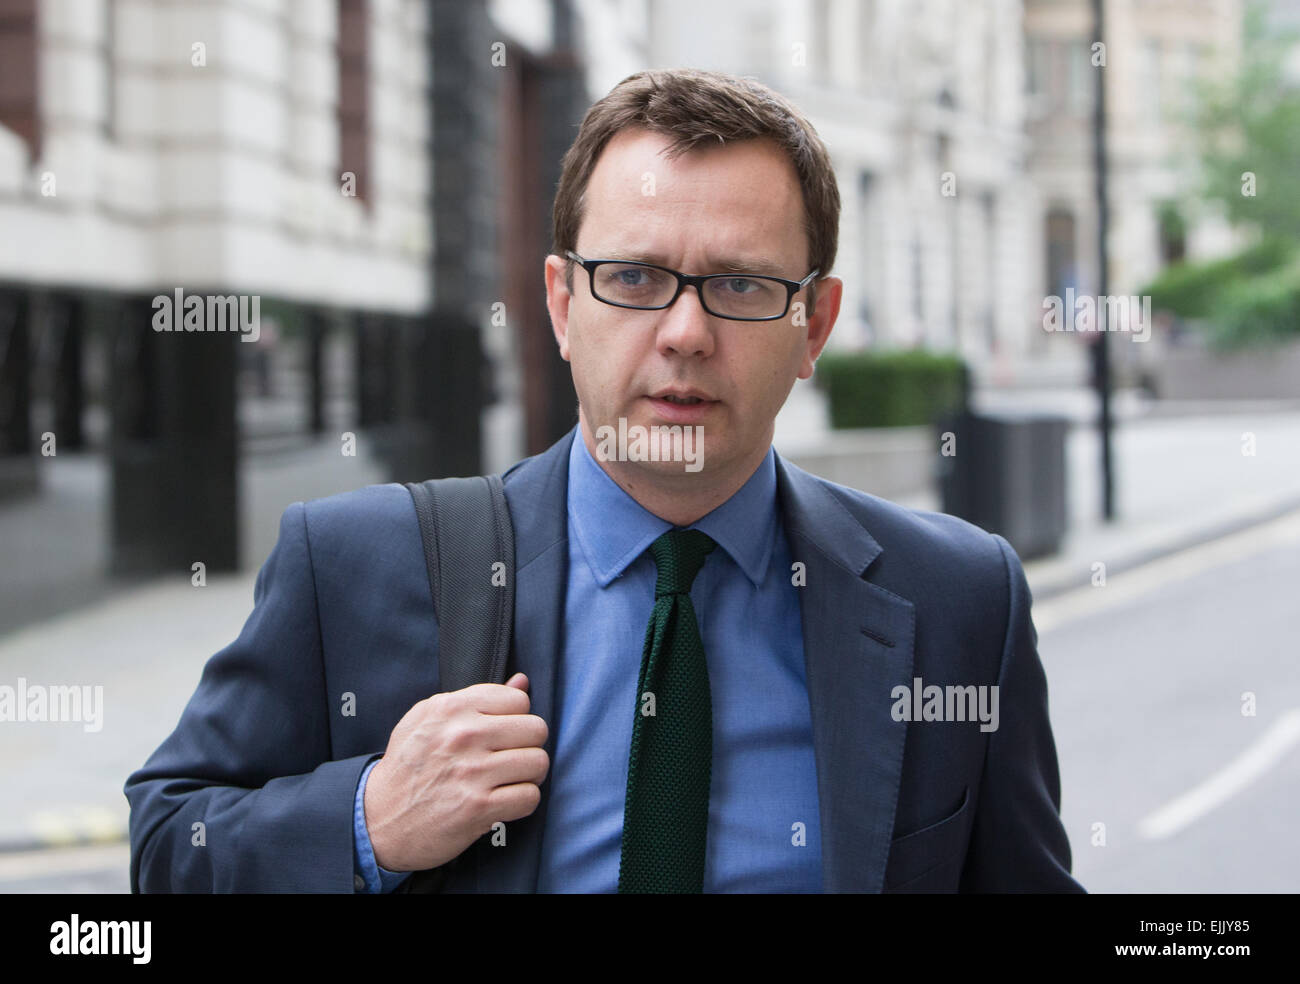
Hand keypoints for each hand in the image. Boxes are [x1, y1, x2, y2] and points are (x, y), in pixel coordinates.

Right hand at [363, 672, 548, 871]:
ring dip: (528, 775)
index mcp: (450, 708)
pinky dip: (522, 802)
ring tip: (508, 779)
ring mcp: (471, 772)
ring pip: (538, 762)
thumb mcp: (428, 720)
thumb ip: (478, 698)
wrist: (377, 821)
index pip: (518, 699)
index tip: (502, 733)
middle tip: (510, 758)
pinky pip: (529, 797)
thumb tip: (522, 681)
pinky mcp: (478, 808)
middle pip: (536, 729)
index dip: (516, 717)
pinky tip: (504, 801)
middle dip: (528, 745)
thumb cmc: (406, 768)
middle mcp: (462, 736)